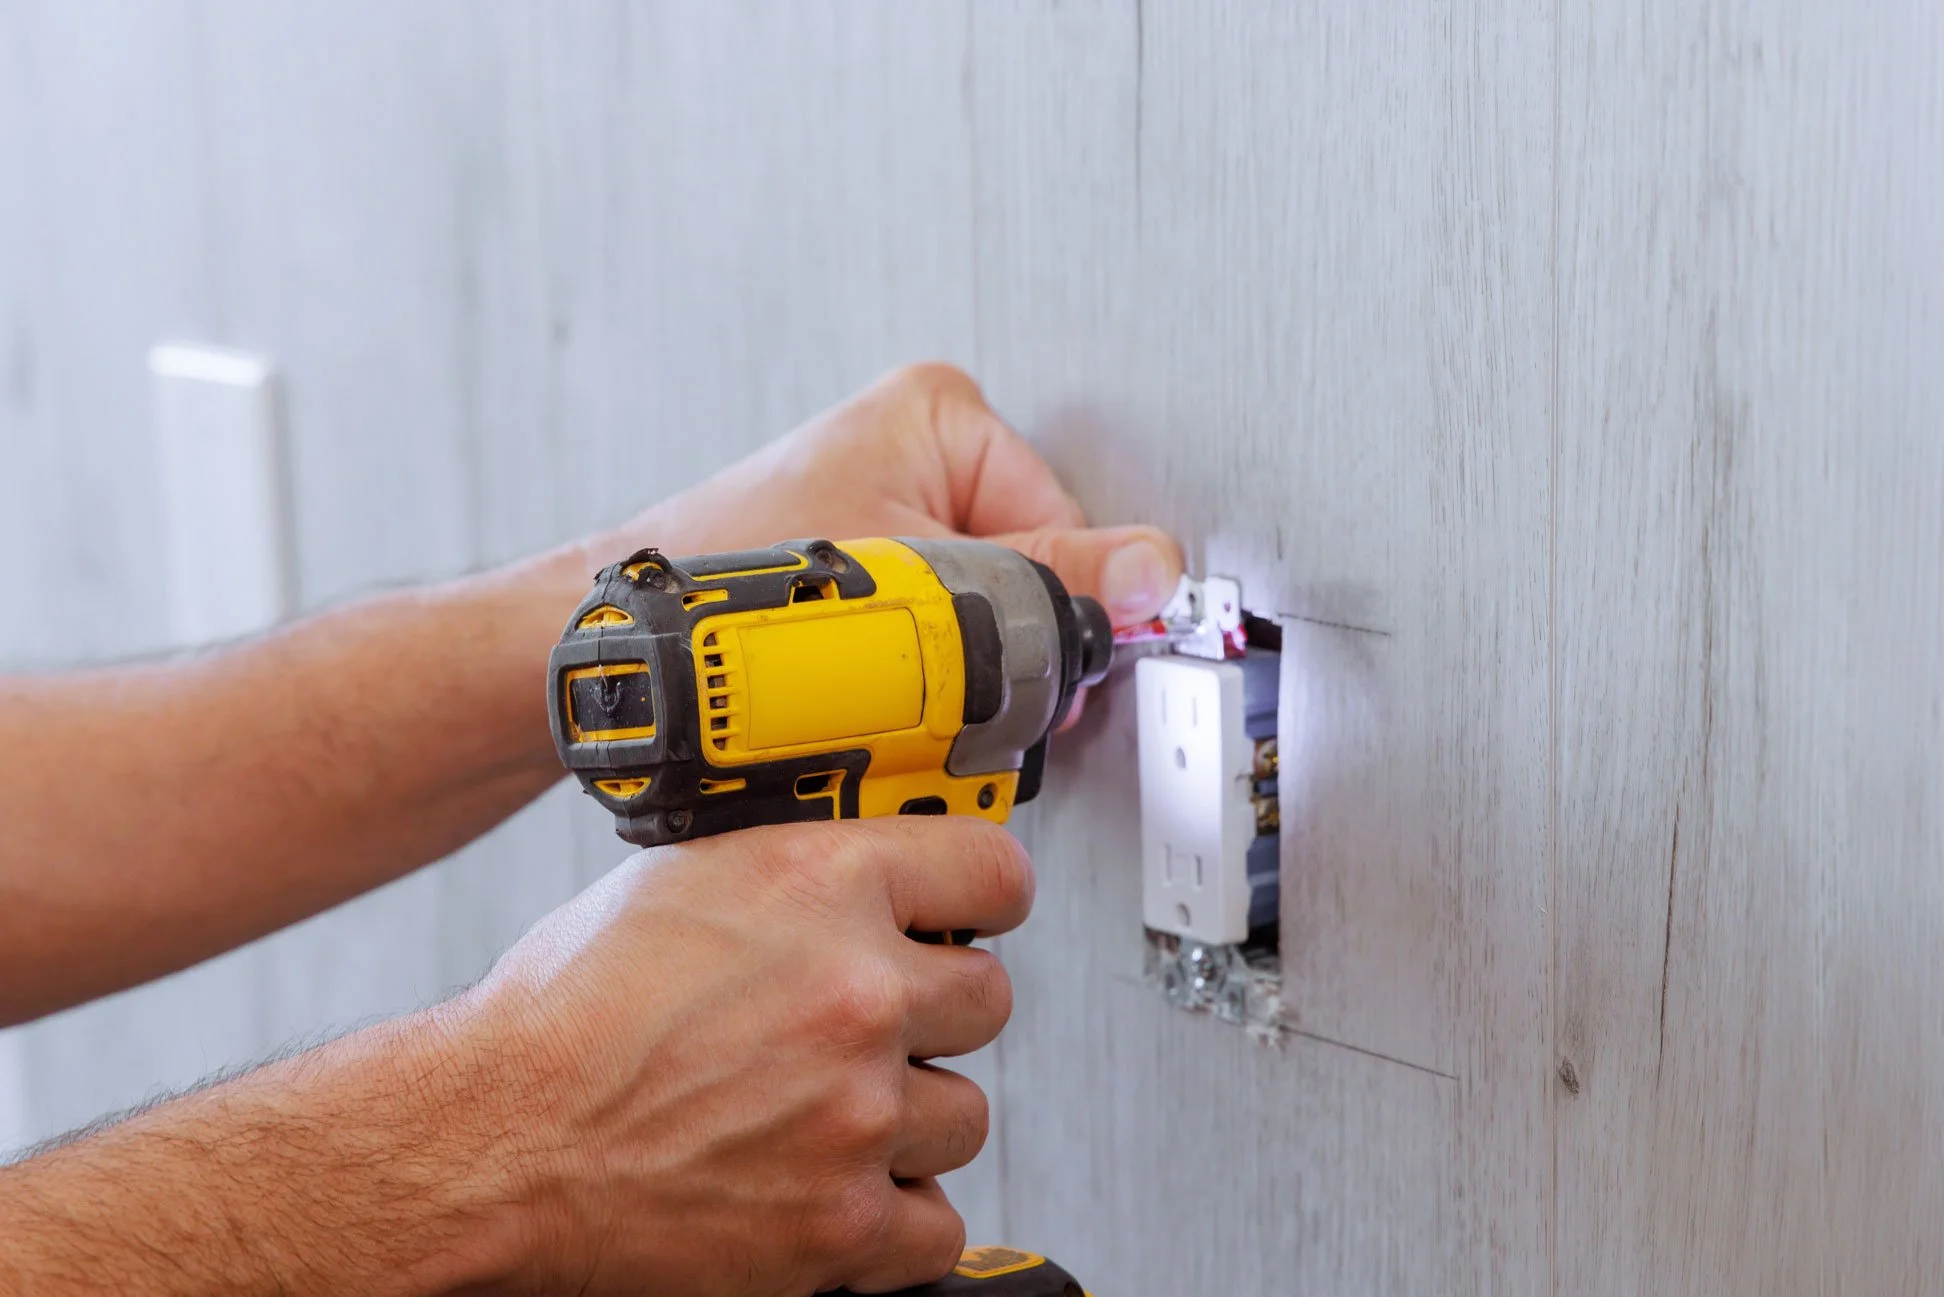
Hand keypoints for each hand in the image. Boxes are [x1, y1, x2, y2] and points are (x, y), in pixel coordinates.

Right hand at [452, 817, 1033, 1295]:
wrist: (494, 1144)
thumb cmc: (562, 1018)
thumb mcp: (682, 883)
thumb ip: (797, 873)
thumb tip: (867, 872)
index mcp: (823, 887)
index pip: (996, 872)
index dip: (982, 897)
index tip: (971, 915)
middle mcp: (856, 994)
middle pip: (986, 998)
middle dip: (931, 1014)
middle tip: (864, 1030)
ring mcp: (857, 1113)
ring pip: (963, 1114)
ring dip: (907, 1118)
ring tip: (823, 1112)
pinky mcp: (841, 1221)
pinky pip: (936, 1222)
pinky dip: (891, 1215)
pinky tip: (830, 1184)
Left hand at [591, 364, 1184, 719]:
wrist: (642, 658)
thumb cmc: (738, 588)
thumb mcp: (924, 591)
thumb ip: (1044, 586)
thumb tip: (1147, 572)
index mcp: (942, 415)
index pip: (1064, 528)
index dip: (1051, 617)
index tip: (1028, 672)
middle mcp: (917, 453)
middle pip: (1025, 577)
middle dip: (999, 650)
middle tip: (947, 688)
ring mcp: (888, 514)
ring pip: (981, 618)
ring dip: (955, 676)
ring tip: (895, 692)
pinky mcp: (862, 573)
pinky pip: (931, 634)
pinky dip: (919, 681)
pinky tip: (878, 700)